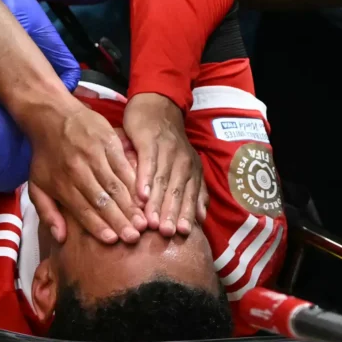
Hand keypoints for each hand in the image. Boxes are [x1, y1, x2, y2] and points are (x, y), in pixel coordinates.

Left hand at [28, 104, 146, 243]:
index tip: (113, 241)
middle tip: (134, 237)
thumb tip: (60, 239)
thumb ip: (48, 213)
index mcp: (62, 184)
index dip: (98, 226)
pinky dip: (135, 182)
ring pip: (116, 185)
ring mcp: (95, 156)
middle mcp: (79, 171)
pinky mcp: (109, 143)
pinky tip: (145, 196)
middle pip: (102, 200)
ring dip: (130, 205)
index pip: (82, 209)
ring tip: (143, 221)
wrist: (53, 116)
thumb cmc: (46, 156)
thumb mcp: (36, 185)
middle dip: (119, 220)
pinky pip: (124, 166)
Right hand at [124, 93, 207, 236]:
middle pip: (178, 191)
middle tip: (165, 233)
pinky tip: (139, 195)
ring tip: (149, 221)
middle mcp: (183, 160)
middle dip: (172, 213)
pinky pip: (148, 162)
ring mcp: (167, 150)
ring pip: (163, 180)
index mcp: (192, 169)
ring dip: (157, 202)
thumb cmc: (168, 143)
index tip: (181, 234)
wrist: (156, 108)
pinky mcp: (149, 140)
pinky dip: (144, 179)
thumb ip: (194, 191)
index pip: (191, 196)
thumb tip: (202, 218)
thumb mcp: (185, 166)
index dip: (187, 214)